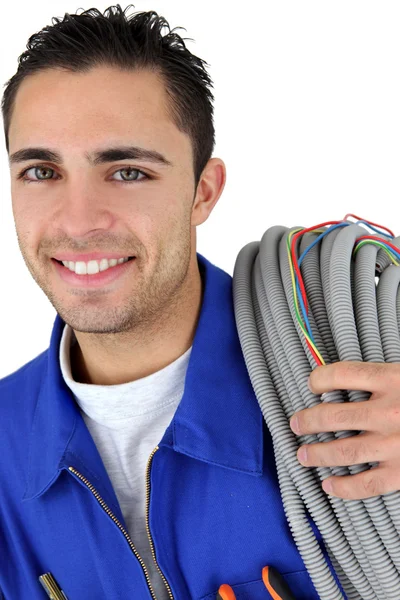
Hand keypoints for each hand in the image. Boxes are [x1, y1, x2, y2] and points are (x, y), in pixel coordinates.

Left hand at [289, 362, 399, 499]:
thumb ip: (387, 377)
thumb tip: (356, 379)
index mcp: (393, 379)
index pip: (340, 374)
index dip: (318, 378)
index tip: (312, 384)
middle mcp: (389, 411)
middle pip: (332, 415)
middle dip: (307, 420)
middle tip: (296, 423)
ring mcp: (395, 445)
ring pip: (342, 451)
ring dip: (316, 453)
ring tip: (302, 454)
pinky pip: (366, 484)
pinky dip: (343, 488)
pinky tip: (329, 485)